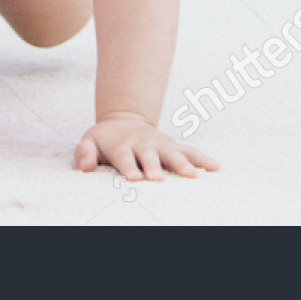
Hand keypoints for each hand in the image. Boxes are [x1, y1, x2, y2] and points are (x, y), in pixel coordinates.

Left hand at [75, 114, 219, 179]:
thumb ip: (85, 152)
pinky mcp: (173, 146)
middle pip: (150, 157)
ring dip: (182, 164)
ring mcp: (160, 145)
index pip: (125, 158)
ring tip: (193, 175)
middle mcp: (144, 145)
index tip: (134, 178)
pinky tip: (215, 167)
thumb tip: (85, 166)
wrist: (125, 120)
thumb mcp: (90, 140)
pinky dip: (202, 158)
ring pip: (173, 154)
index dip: (129, 167)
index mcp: (122, 146)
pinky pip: (190, 151)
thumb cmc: (107, 139)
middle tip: (158, 178)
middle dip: (155, 167)